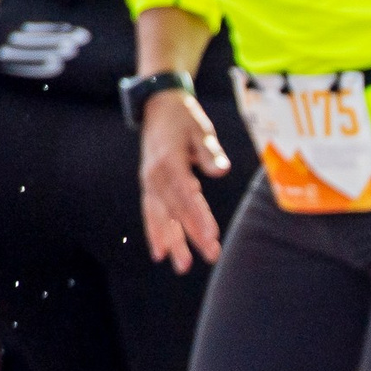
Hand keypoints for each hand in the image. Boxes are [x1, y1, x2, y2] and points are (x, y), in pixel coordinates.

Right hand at [139, 90, 229, 272]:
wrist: (159, 105)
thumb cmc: (185, 117)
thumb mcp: (201, 129)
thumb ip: (210, 151)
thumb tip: (221, 170)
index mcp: (169, 160)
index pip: (186, 194)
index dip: (198, 216)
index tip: (211, 234)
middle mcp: (154, 174)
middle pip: (174, 210)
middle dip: (192, 235)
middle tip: (209, 255)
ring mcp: (149, 181)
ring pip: (160, 216)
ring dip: (172, 241)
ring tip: (182, 265)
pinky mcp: (149, 186)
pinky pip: (151, 213)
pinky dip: (155, 232)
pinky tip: (161, 253)